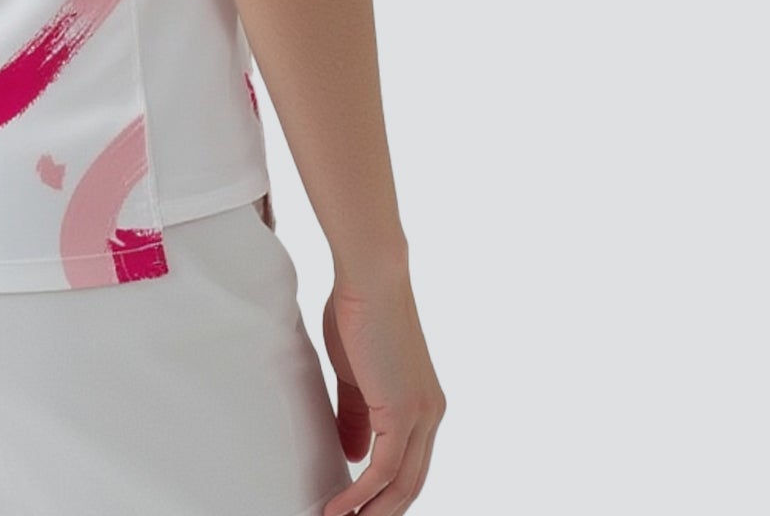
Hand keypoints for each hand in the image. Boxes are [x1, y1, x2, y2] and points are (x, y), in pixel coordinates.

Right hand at [320, 268, 444, 515]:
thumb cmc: (359, 312)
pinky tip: (338, 508)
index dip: (386, 495)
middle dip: (382, 513)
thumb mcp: (355, 374)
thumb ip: (356, 415)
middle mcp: (430, 415)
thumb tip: (354, 457)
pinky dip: (361, 494)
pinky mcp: (404, 411)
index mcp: (423, 406)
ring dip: (371, 513)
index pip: (410, 467)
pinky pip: (385, 469)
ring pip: (403, 485)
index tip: (359, 511)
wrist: (371, 278)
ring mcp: (421, 415)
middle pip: (411, 486)